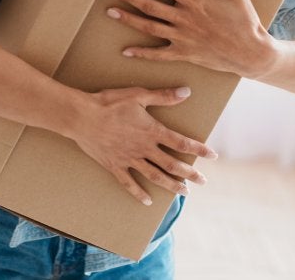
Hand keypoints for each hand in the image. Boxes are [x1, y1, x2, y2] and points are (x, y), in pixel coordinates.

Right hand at [67, 86, 216, 205]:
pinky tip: (148, 202)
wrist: (82, 116)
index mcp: (152, 131)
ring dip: (171, 185)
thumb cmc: (109, 103)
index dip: (198, 149)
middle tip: (202, 181)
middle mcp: (144, 148)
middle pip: (172, 165)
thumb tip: (186, 92)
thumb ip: (163, 96)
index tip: (213, 155)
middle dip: (189, 174)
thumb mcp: (138, 95)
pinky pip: (129, 183)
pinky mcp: (114, 166)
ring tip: (184, 193)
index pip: (181, 142)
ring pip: (155, 176)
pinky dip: (139, 194)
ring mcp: (129, 159)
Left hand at [105, 0, 278, 77]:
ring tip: (110, 12)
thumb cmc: (245, 22)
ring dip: (128, 19)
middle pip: (150, 6)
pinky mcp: (184, 54)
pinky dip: (142, 53)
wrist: (251, 54)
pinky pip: (158, 55)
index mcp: (195, 2)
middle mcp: (184, 20)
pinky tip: (126, 50)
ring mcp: (182, 38)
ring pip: (149, 28)